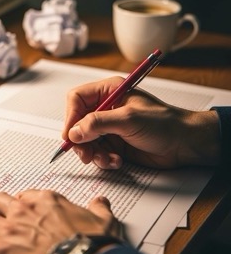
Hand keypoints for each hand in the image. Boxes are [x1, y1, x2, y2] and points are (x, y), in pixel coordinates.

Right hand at [63, 76, 219, 168]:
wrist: (182, 144)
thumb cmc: (163, 124)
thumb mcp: (128, 119)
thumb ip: (98, 123)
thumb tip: (73, 132)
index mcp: (109, 92)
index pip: (77, 99)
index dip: (70, 117)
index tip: (70, 136)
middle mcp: (106, 109)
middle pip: (78, 123)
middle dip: (80, 141)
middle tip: (86, 154)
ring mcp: (109, 128)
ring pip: (85, 141)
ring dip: (93, 153)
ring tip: (107, 159)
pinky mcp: (113, 143)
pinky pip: (97, 153)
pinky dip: (103, 160)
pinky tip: (116, 161)